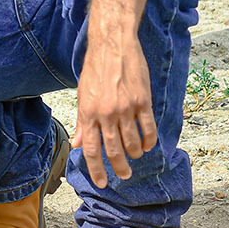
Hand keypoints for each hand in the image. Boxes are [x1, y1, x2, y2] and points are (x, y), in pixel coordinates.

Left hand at [74, 36, 157, 188]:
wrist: (113, 44)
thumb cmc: (96, 68)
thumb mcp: (83, 94)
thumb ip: (83, 121)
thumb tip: (79, 144)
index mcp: (89, 113)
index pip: (92, 150)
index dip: (96, 170)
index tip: (102, 183)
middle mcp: (106, 114)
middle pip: (113, 151)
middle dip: (119, 168)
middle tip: (124, 175)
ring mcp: (125, 108)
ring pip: (132, 143)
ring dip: (134, 154)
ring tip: (135, 157)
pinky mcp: (142, 101)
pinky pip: (148, 128)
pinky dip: (149, 141)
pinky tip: (148, 145)